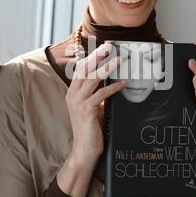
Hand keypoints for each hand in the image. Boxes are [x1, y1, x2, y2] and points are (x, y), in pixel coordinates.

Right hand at [65, 42, 125, 166]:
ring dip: (107, 67)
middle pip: (85, 69)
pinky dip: (113, 87)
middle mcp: (72, 95)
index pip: (80, 69)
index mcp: (72, 92)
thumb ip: (97, 95)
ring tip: (119, 59)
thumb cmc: (90, 129)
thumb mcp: (93, 108)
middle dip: (97, 56)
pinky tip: (123, 83)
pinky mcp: (86, 110)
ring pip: (92, 79)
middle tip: (109, 46)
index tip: (101, 47)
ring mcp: (78, 102)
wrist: (83, 150)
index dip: (90, 57)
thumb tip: (112, 83)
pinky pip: (101, 94)